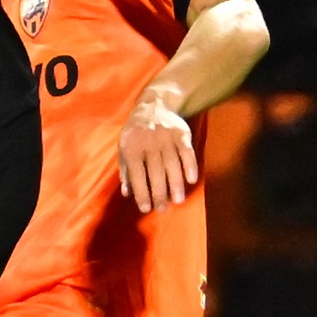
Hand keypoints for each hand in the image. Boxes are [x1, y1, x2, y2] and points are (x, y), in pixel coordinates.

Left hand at [118, 83, 197, 212]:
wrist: (154, 106)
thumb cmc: (136, 134)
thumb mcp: (125, 149)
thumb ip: (126, 171)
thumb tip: (127, 193)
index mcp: (131, 147)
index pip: (136, 174)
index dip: (141, 192)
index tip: (145, 209)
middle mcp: (149, 142)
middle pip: (155, 172)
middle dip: (159, 193)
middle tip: (163, 209)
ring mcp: (166, 137)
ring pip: (172, 164)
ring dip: (175, 184)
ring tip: (178, 201)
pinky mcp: (181, 133)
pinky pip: (187, 151)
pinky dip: (190, 165)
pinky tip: (191, 180)